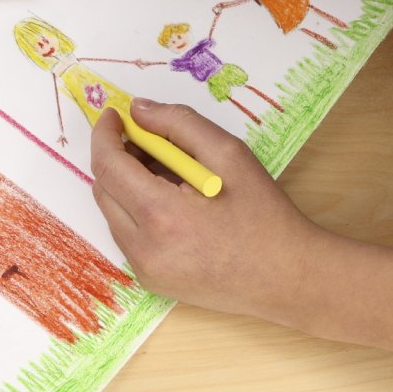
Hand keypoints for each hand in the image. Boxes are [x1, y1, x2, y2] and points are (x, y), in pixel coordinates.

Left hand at [90, 100, 316, 322]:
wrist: (287, 278)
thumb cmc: (265, 215)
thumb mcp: (230, 155)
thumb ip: (180, 124)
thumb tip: (139, 110)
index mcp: (162, 215)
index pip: (108, 166)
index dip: (105, 135)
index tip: (114, 115)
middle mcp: (144, 248)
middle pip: (104, 189)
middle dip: (117, 158)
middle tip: (150, 141)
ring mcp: (145, 269)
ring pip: (113, 213)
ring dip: (127, 185)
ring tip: (169, 173)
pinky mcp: (152, 281)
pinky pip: (127, 235)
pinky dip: (138, 210)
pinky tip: (174, 202)